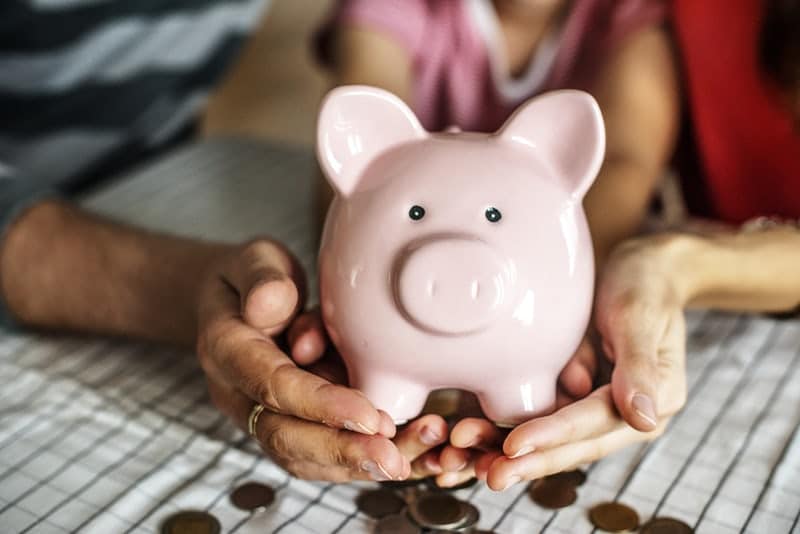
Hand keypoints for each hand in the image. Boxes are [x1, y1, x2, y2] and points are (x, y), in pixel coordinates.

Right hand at [196, 240, 442, 481]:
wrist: (238, 299)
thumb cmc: (253, 276)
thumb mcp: (254, 260)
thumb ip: (263, 277)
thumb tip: (273, 301)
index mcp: (226, 350)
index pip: (272, 386)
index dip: (320, 404)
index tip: (368, 415)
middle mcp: (238, 394)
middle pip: (285, 437)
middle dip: (342, 451)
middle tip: (393, 460)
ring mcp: (261, 415)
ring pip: (304, 457)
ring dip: (357, 464)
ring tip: (409, 460)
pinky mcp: (289, 424)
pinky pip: (321, 454)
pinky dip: (362, 460)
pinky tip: (406, 456)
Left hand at [446, 237, 689, 489]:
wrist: (634, 264)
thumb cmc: (643, 283)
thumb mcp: (641, 316)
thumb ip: (639, 366)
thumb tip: (644, 419)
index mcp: (651, 401)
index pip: (595, 422)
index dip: (553, 435)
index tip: (515, 446)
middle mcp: (621, 414)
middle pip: (569, 444)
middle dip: (527, 461)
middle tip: (487, 475)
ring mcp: (590, 407)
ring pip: (547, 439)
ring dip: (507, 452)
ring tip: (467, 464)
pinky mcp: (566, 396)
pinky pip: (533, 418)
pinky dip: (502, 430)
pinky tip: (468, 442)